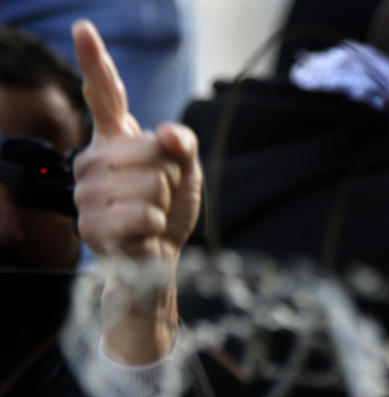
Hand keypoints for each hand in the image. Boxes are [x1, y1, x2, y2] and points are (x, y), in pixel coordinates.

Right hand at [71, 20, 202, 363]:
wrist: (157, 257)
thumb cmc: (168, 211)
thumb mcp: (186, 172)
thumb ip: (182, 145)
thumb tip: (169, 133)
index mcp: (114, 140)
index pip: (105, 95)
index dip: (95, 62)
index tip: (83, 28)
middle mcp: (93, 160)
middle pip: (151, 150)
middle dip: (169, 177)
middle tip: (159, 197)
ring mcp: (87, 193)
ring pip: (149, 184)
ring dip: (162, 204)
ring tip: (150, 216)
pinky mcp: (91, 225)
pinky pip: (143, 213)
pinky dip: (155, 226)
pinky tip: (143, 234)